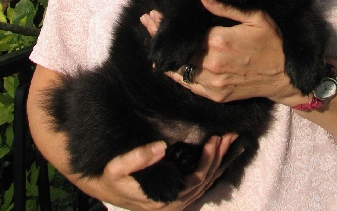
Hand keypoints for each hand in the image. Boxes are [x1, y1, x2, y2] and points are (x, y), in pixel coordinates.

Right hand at [84, 135, 236, 210]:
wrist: (106, 188)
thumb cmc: (112, 178)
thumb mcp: (116, 168)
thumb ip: (137, 158)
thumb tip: (161, 147)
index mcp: (164, 199)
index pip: (195, 180)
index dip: (207, 160)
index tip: (214, 140)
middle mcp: (174, 204)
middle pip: (205, 180)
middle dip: (219, 157)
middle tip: (229, 134)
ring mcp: (177, 202)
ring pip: (205, 182)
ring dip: (218, 161)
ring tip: (229, 140)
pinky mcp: (177, 195)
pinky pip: (200, 182)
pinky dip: (212, 167)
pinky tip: (219, 153)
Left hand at [141, 0, 298, 103]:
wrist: (284, 77)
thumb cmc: (272, 42)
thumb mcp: (255, 17)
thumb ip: (225, 8)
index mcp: (220, 42)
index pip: (185, 33)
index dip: (166, 25)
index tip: (153, 15)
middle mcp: (212, 65)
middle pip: (178, 50)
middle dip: (159, 35)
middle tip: (146, 22)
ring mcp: (213, 83)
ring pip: (178, 69)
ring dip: (163, 54)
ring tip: (151, 42)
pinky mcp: (216, 95)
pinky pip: (188, 85)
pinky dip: (174, 75)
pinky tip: (165, 66)